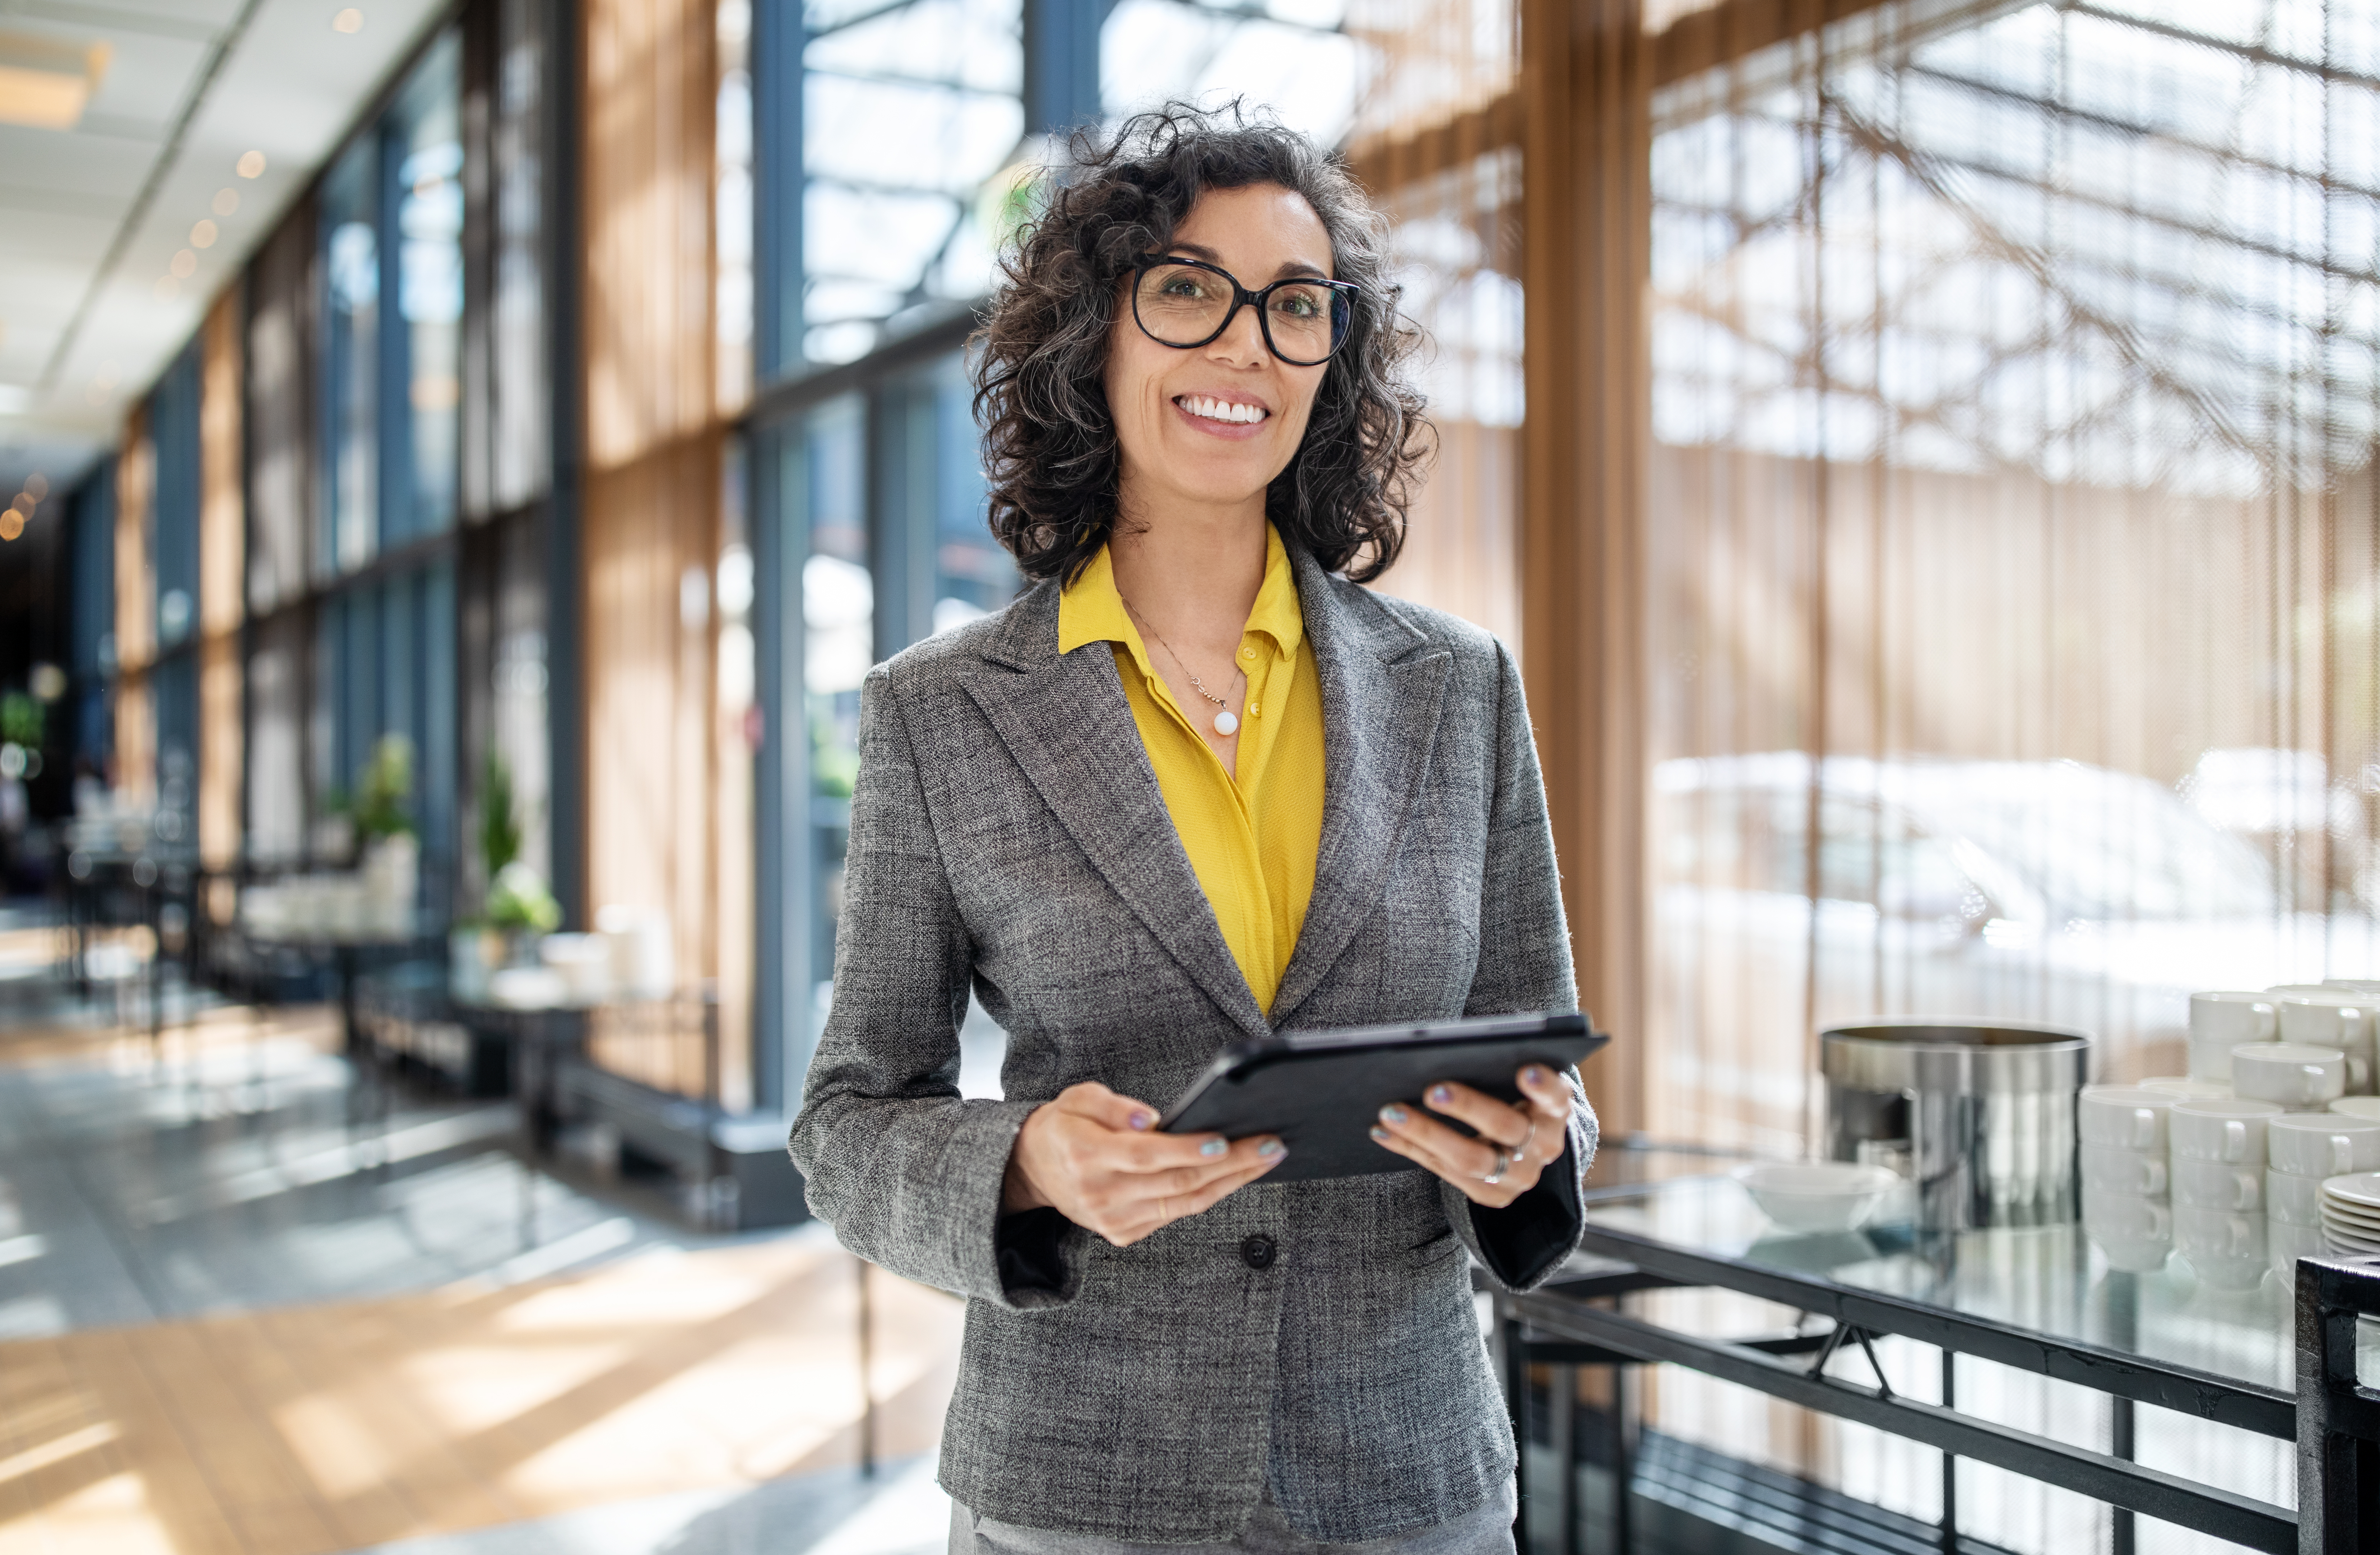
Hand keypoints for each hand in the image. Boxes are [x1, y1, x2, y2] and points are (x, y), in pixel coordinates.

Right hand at [1003, 1081, 1285, 1245]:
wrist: (1035, 1169)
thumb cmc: (1065, 1126)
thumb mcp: (1077, 1099)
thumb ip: (1111, 1105)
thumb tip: (1150, 1118)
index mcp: (1086, 1155)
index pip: (1146, 1155)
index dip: (1187, 1150)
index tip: (1224, 1140)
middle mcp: (1101, 1194)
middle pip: (1176, 1181)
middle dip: (1231, 1164)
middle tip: (1271, 1145)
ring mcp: (1113, 1220)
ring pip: (1185, 1203)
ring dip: (1232, 1182)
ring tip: (1266, 1158)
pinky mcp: (1124, 1233)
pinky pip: (1177, 1214)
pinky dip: (1210, 1195)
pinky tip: (1236, 1176)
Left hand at [1368, 1064, 1574, 1207]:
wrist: (1524, 1147)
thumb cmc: (1510, 1096)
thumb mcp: (1515, 1081)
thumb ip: (1497, 1066)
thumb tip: (1442, 1048)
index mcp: (1554, 1110)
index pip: (1555, 1097)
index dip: (1543, 1086)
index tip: (1525, 1071)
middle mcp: (1543, 1146)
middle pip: (1506, 1128)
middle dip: (1468, 1108)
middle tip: (1431, 1089)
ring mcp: (1519, 1176)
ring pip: (1472, 1160)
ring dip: (1427, 1134)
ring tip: (1391, 1112)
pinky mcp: (1492, 1196)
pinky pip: (1445, 1173)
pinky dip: (1410, 1149)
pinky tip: (1381, 1131)